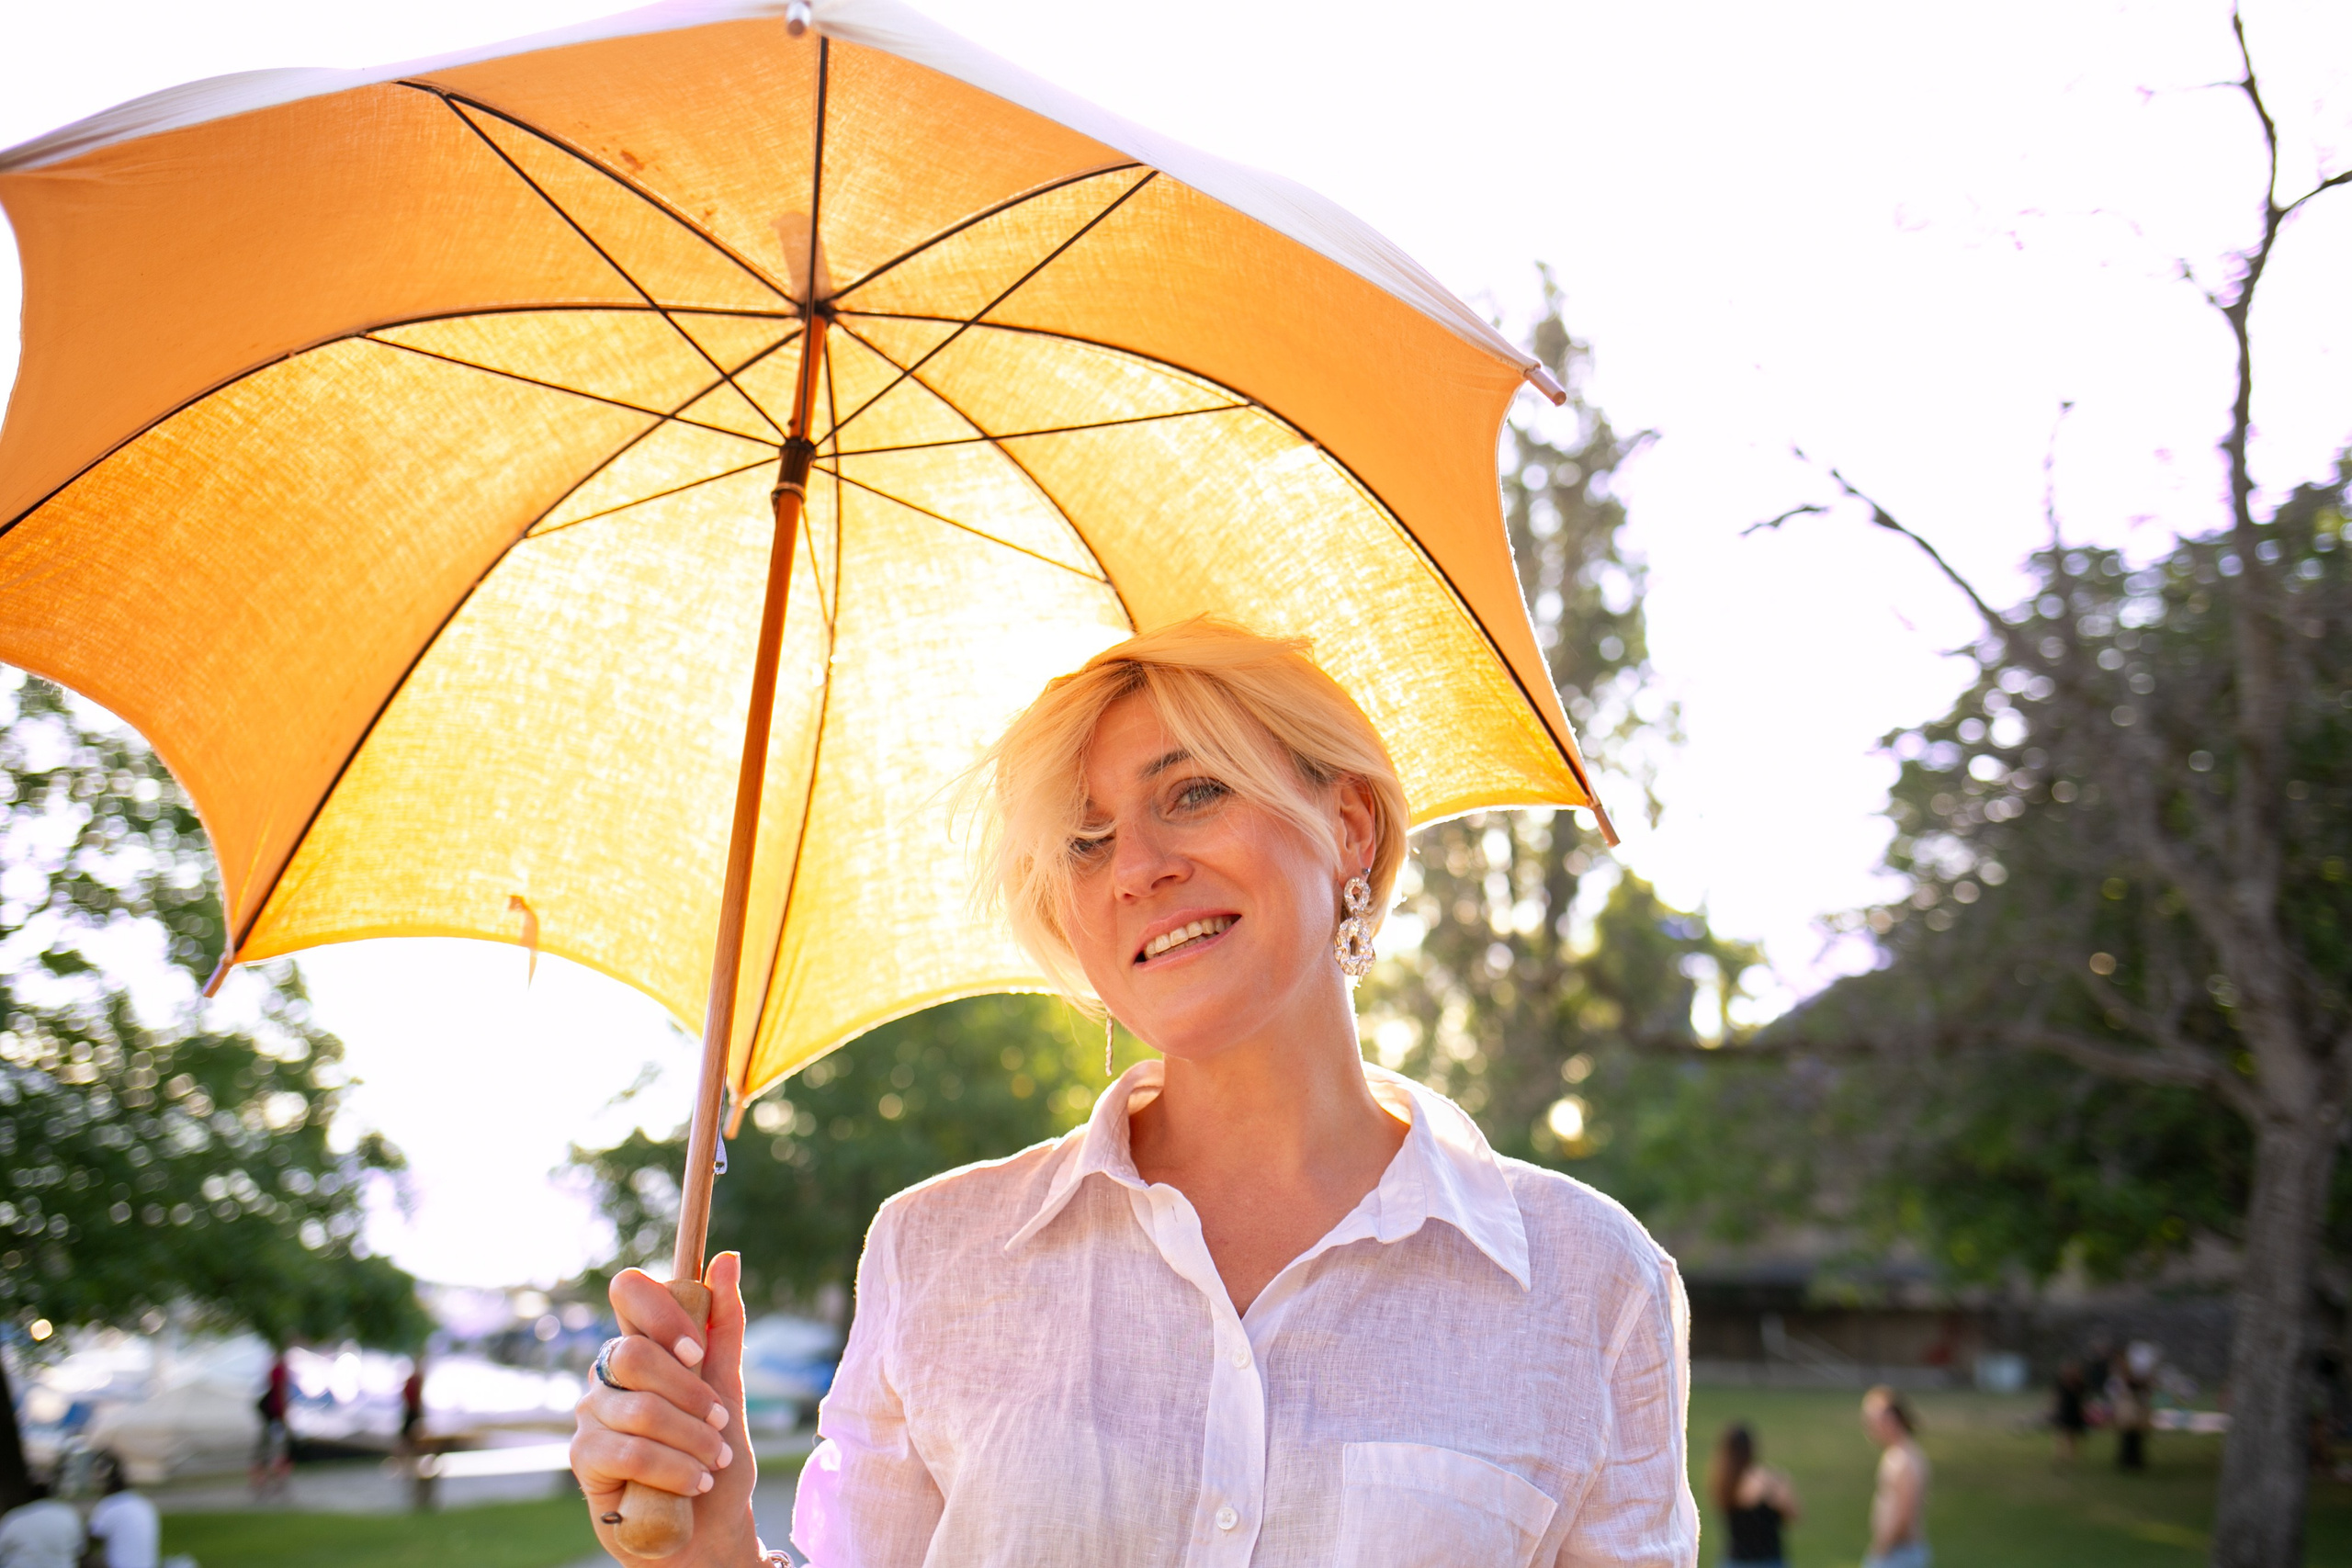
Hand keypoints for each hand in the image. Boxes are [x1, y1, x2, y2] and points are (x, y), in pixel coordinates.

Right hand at [571, 1253, 761, 1565]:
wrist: (705, 1529)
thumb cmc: (712, 1455)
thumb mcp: (729, 1389)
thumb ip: (725, 1327)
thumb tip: (727, 1258)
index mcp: (643, 1343)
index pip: (630, 1292)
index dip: (663, 1313)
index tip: (697, 1352)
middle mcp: (608, 1371)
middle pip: (633, 1353)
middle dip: (689, 1392)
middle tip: (719, 1421)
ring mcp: (590, 1412)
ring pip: (639, 1409)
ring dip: (691, 1438)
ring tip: (714, 1461)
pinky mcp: (583, 1456)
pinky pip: (629, 1451)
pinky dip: (674, 1468)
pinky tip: (695, 1482)